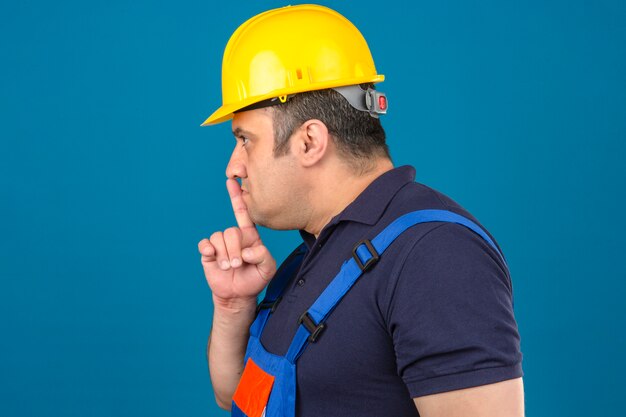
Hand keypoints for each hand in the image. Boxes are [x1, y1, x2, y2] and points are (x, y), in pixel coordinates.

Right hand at [198, 179, 276, 306]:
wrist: (238, 295)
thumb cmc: (255, 279)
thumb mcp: (268, 269)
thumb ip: (263, 256)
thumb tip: (246, 250)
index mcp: (249, 235)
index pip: (243, 212)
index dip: (237, 196)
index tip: (233, 179)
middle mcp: (234, 236)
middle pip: (230, 231)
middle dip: (233, 249)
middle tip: (236, 264)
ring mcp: (220, 244)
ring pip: (218, 237)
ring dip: (223, 255)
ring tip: (228, 267)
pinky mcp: (208, 253)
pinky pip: (204, 244)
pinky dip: (208, 250)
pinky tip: (212, 257)